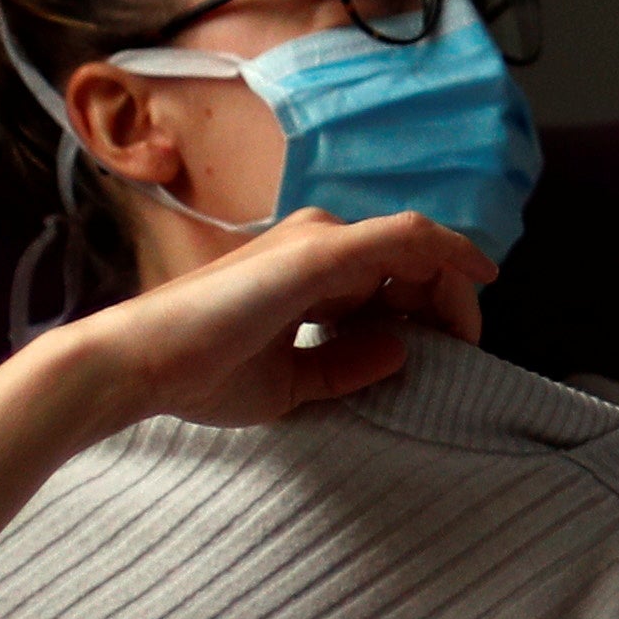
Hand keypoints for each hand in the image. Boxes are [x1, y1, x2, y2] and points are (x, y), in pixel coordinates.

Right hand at [39, 210, 494, 437]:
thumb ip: (343, 365)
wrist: (140, 365)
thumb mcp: (292, 381)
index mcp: (310, 270)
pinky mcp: (319, 251)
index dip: (433, 311)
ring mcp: (318, 241)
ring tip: (466, 333)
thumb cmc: (201, 374)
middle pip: (412, 261)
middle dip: (449, 302)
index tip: (454, 350)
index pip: (392, 277)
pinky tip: (479, 275)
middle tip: (467, 346)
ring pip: (416, 248)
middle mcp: (317, 242)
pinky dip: (449, 250)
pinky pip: (405, 238)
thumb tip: (401, 350)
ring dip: (452, 288)